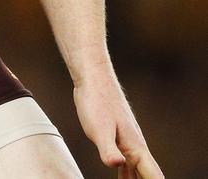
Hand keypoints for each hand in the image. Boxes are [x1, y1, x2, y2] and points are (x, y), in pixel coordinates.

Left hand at [73, 63, 163, 177]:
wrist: (93, 78)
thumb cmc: (96, 101)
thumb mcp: (99, 129)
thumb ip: (109, 149)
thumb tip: (118, 164)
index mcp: (135, 148)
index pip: (154, 176)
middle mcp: (135, 146)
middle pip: (148, 176)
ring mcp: (127, 141)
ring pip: (137, 170)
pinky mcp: (116, 136)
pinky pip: (126, 162)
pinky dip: (127, 174)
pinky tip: (122, 176)